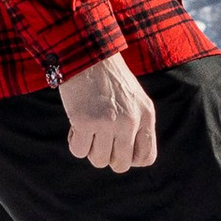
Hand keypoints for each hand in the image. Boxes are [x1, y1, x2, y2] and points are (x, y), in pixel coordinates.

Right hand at [59, 53, 158, 171]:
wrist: (87, 55)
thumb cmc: (108, 79)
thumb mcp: (133, 99)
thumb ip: (135, 125)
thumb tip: (126, 159)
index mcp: (146, 115)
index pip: (146, 158)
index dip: (130, 158)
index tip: (118, 146)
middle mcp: (131, 121)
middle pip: (121, 165)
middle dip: (107, 156)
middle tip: (99, 137)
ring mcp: (108, 122)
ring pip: (99, 161)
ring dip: (90, 148)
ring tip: (88, 126)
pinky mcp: (85, 121)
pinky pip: (78, 151)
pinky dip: (74, 141)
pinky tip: (76, 123)